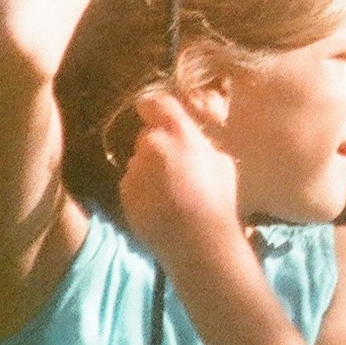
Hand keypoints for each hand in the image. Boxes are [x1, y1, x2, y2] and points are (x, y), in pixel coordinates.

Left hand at [118, 86, 242, 262]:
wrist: (197, 241)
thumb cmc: (218, 199)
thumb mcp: (221, 161)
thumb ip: (200, 143)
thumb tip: (191, 139)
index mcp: (178, 133)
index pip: (156, 103)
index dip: (156, 108)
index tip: (160, 115)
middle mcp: (150, 146)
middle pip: (147, 135)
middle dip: (158, 145)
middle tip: (176, 166)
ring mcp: (134, 170)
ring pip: (139, 161)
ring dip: (150, 169)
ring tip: (170, 192)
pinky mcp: (124, 193)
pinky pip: (132, 183)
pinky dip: (142, 189)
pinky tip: (160, 205)